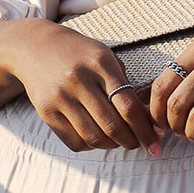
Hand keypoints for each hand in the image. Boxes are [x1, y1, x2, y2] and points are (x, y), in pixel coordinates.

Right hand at [6, 19, 160, 155]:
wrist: (36, 47)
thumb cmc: (80, 53)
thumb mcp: (105, 57)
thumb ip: (124, 83)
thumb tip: (147, 116)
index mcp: (100, 64)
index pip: (128, 104)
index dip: (145, 126)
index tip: (157, 137)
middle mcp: (79, 81)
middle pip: (112, 125)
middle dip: (132, 140)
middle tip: (142, 144)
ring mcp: (60, 98)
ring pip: (93, 137)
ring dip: (113, 145)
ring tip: (121, 142)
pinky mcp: (46, 112)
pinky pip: (74, 142)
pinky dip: (91, 145)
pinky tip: (99, 139)